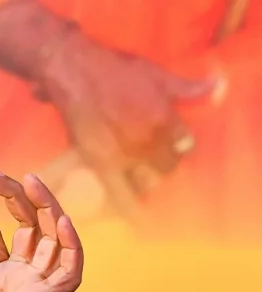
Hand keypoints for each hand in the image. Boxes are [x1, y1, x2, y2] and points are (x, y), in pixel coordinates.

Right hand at [38, 30, 214, 212]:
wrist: (75, 74)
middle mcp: (149, 141)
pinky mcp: (101, 165)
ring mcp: (125, 155)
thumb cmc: (114, 69)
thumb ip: (186, 87)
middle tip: (151, 160)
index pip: (184, 144)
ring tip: (141, 183)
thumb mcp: (155, 74)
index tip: (170, 144)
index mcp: (166, 119)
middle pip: (167, 166)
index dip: (177, 144)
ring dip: (146, 184)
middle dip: (162, 164)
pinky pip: (121, 195)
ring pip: (147, 183)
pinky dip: (131, 210)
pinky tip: (138, 221)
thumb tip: (216, 87)